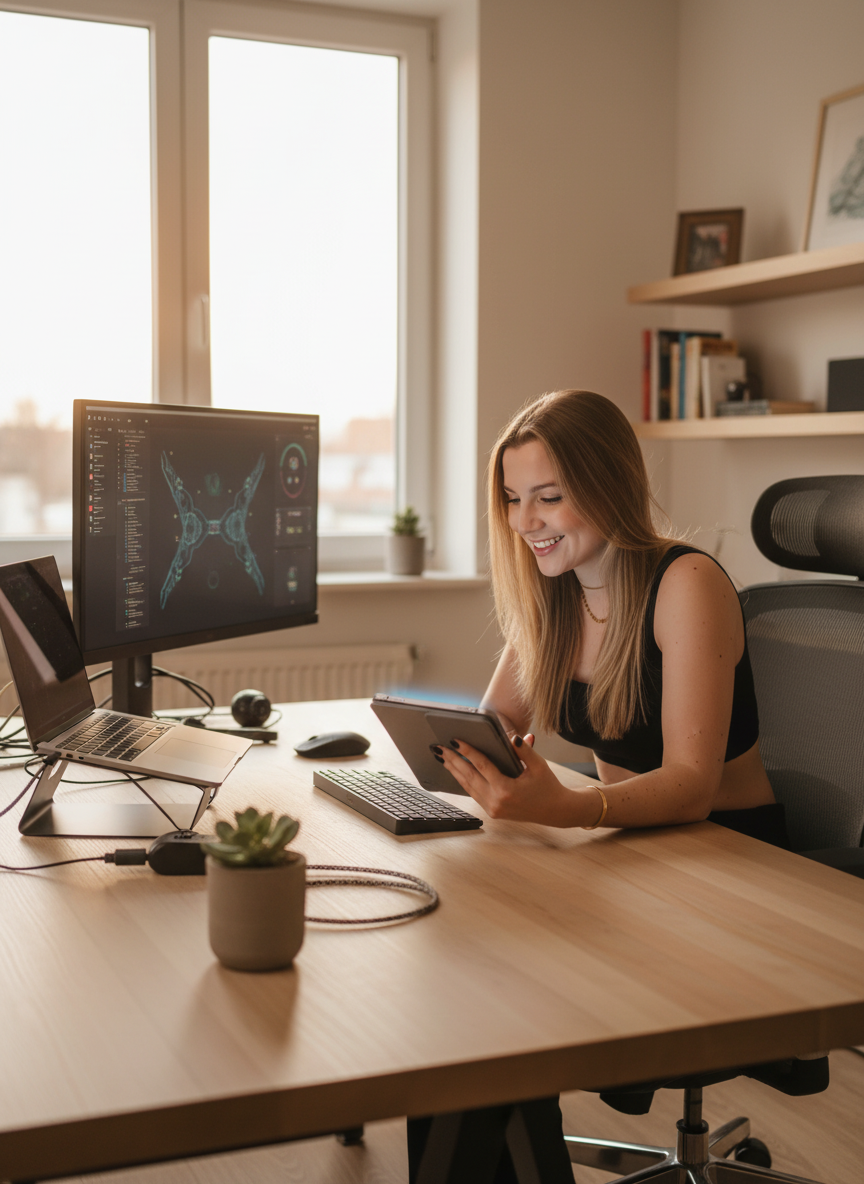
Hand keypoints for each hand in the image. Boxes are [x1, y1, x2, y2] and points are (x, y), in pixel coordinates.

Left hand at [435, 734, 585, 826]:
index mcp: (506, 790)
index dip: (467, 751)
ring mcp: (492, 809)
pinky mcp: (492, 812)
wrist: (555, 811)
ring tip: (443, 757)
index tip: (455, 740)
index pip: (482, 766)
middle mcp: (496, 801)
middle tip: (439, 747)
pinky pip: (474, 793)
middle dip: (453, 760)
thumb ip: (524, 750)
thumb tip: (513, 737)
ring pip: (468, 786)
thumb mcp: (539, 766)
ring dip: (454, 771)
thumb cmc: (548, 786)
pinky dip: (463, 781)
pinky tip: (456, 771)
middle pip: (469, 777)